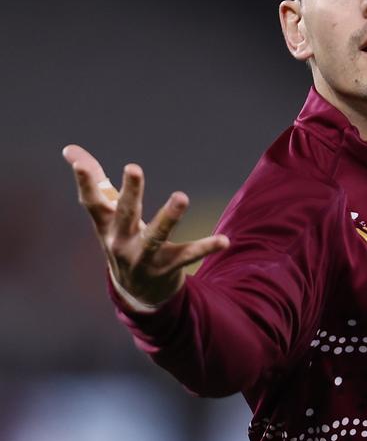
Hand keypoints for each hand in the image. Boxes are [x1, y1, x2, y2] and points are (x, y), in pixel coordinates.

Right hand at [62, 144, 229, 307]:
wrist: (135, 292)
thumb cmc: (121, 240)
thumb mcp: (105, 216)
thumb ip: (94, 182)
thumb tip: (69, 149)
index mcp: (106, 226)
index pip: (92, 202)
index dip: (85, 183)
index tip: (80, 164)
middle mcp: (120, 242)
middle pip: (125, 214)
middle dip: (129, 192)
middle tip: (133, 168)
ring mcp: (143, 257)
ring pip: (155, 235)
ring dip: (168, 216)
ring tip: (181, 197)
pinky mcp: (167, 267)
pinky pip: (187, 255)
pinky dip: (206, 247)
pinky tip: (224, 240)